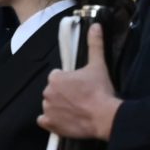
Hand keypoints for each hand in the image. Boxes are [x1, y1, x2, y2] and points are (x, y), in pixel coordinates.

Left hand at [39, 24, 120, 139]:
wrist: (104, 117)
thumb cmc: (100, 90)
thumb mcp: (98, 65)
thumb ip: (94, 44)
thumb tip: (95, 25)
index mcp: (55, 78)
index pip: (58, 77)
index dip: (69, 81)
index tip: (81, 85)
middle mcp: (47, 93)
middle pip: (53, 91)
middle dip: (64, 93)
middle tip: (80, 98)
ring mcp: (46, 109)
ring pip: (50, 105)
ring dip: (59, 106)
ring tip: (76, 109)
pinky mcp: (49, 124)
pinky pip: (44, 121)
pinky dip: (52, 120)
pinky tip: (64, 119)